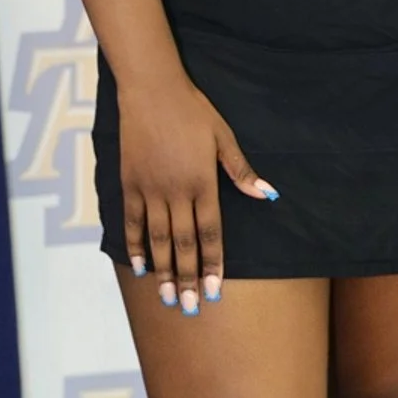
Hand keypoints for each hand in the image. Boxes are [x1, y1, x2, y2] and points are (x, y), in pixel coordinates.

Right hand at [117, 79, 276, 313]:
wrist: (152, 89)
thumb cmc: (193, 110)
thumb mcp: (224, 137)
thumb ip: (241, 171)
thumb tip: (267, 195)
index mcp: (203, 183)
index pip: (210, 234)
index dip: (212, 265)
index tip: (213, 292)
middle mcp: (176, 192)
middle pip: (184, 244)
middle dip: (187, 279)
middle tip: (188, 308)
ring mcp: (150, 189)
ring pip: (157, 238)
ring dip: (163, 270)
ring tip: (166, 297)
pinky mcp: (130, 183)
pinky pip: (131, 221)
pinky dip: (135, 245)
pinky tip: (141, 267)